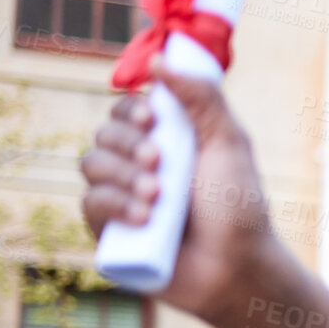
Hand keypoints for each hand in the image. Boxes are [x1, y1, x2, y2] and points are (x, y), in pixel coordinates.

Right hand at [79, 60, 275, 325]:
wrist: (238, 268)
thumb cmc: (240, 207)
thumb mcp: (228, 142)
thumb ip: (200, 97)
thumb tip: (157, 60)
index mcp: (166, 141)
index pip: (126, 111)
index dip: (130, 110)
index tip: (152, 118)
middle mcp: (139, 166)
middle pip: (105, 133)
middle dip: (130, 144)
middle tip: (161, 164)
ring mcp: (122, 199)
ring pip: (91, 165)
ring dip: (123, 176)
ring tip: (158, 198)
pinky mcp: (110, 232)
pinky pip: (89, 203)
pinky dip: (113, 205)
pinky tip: (144, 218)